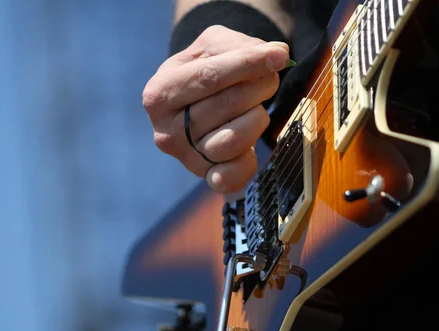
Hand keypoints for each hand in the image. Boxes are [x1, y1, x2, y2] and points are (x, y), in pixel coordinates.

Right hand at [143, 25, 290, 192]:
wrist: (198, 104)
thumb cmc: (206, 70)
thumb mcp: (214, 46)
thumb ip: (243, 46)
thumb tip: (278, 54)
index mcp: (159, 93)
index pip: (209, 76)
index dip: (247, 64)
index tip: (278, 57)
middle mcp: (166, 130)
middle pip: (225, 106)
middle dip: (257, 88)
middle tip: (268, 79)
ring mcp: (185, 158)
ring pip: (233, 140)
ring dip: (256, 118)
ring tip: (255, 108)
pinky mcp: (205, 177)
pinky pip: (232, 177)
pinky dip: (248, 160)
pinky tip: (249, 144)